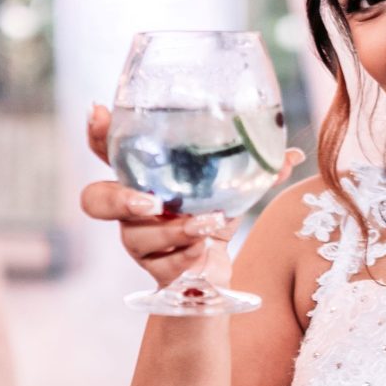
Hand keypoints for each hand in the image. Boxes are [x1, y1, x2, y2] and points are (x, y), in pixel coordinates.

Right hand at [75, 103, 301, 291]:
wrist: (212, 274)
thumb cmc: (212, 221)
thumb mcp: (231, 191)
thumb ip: (255, 170)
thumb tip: (290, 152)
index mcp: (142, 178)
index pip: (107, 151)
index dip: (97, 133)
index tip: (99, 111)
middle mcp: (129, 209)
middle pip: (95, 200)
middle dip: (118, 197)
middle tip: (150, 201)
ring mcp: (135, 240)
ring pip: (135, 235)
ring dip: (172, 230)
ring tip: (205, 224)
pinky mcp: (151, 269)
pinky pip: (161, 262)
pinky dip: (187, 253)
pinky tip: (204, 250)